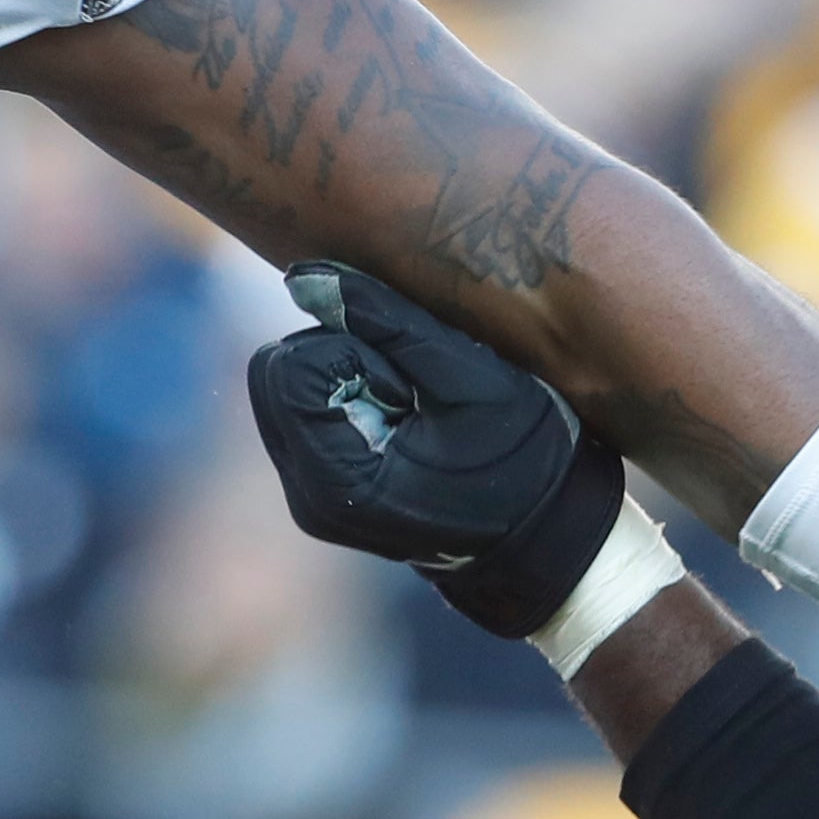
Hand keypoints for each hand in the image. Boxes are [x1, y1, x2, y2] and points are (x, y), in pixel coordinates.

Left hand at [245, 260, 631, 636]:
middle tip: (409, 392)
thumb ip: (387, 321)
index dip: (353, 350)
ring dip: (342, 377)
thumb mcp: (470, 377)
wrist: (544, 540)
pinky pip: (302, 414)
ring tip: (409, 409)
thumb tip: (304, 278)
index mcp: (340, 478)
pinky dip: (344, 400)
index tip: (411, 386)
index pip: (292, 365)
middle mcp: (308, 496)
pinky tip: (398, 422)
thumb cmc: (524, 459)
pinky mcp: (319, 491)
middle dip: (338, 358)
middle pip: (275, 372)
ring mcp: (309, 498)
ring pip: (285, 389)